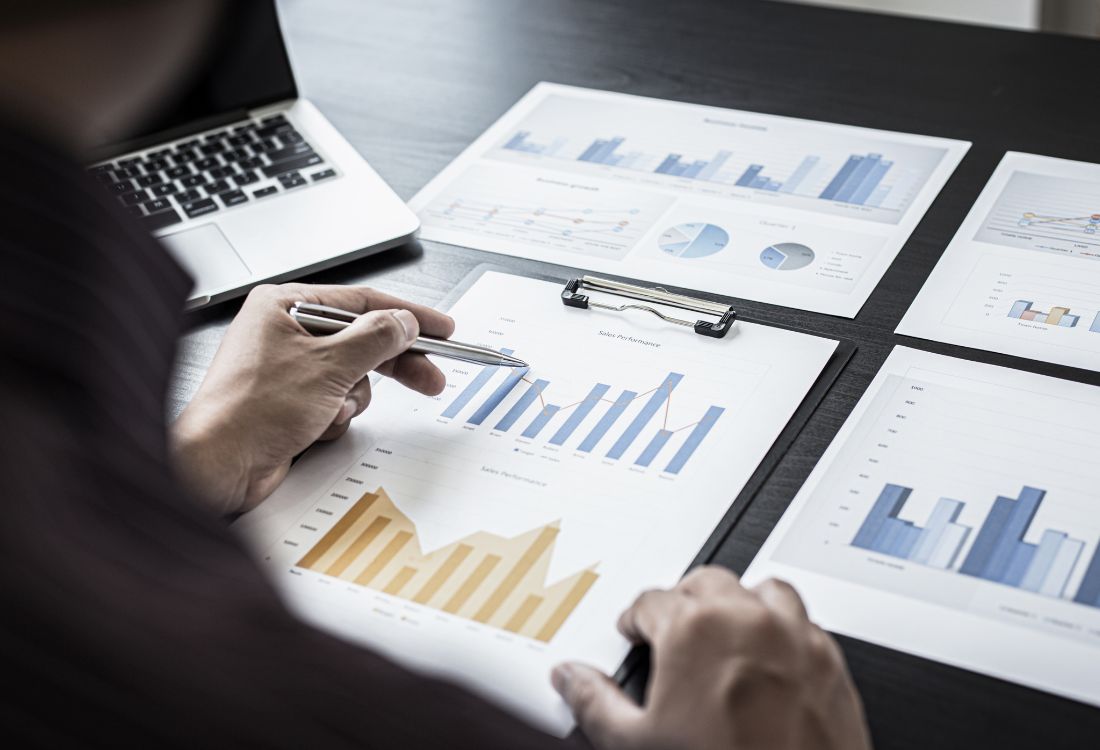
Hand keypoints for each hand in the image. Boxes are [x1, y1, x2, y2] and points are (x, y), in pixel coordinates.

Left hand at [171, 283, 453, 514]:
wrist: (216, 466)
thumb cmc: (249, 410)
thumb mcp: (329, 365)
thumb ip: (376, 338)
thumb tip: (403, 322)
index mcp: (284, 305)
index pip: (362, 301)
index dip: (407, 315)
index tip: (441, 329)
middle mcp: (283, 332)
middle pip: (361, 340)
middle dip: (392, 364)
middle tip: (430, 375)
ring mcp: (287, 369)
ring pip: (352, 377)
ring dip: (350, 398)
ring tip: (330, 409)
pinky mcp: (290, 403)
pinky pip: (336, 403)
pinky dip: (334, 417)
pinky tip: (315, 425)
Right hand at [552, 567, 871, 749]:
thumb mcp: (637, 745)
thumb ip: (594, 703)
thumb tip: (571, 679)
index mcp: (694, 629)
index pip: (650, 600)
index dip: (634, 619)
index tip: (633, 632)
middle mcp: (747, 620)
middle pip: (706, 582)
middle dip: (684, 601)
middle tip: (672, 632)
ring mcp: (795, 637)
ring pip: (763, 592)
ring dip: (740, 605)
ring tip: (725, 632)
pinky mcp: (831, 663)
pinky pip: (806, 624)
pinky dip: (785, 631)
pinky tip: (771, 658)